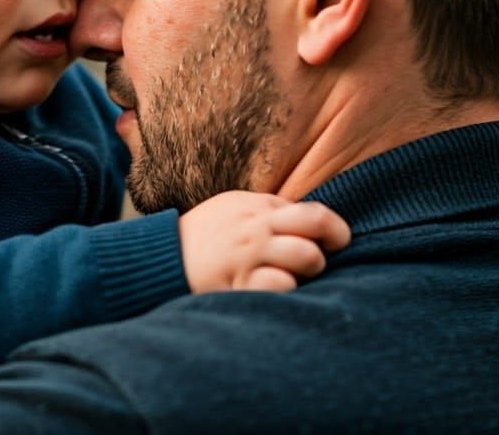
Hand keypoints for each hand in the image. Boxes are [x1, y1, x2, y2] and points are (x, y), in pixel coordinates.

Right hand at [178, 191, 350, 293]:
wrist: (163, 256)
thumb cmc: (208, 234)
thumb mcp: (236, 207)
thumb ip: (272, 210)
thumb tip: (311, 220)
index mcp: (259, 208)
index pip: (315, 213)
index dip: (336, 229)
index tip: (335, 243)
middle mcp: (258, 228)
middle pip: (317, 228)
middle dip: (326, 249)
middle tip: (313, 262)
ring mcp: (249, 255)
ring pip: (306, 256)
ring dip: (308, 270)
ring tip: (292, 277)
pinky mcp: (239, 282)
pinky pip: (280, 285)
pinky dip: (285, 288)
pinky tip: (273, 290)